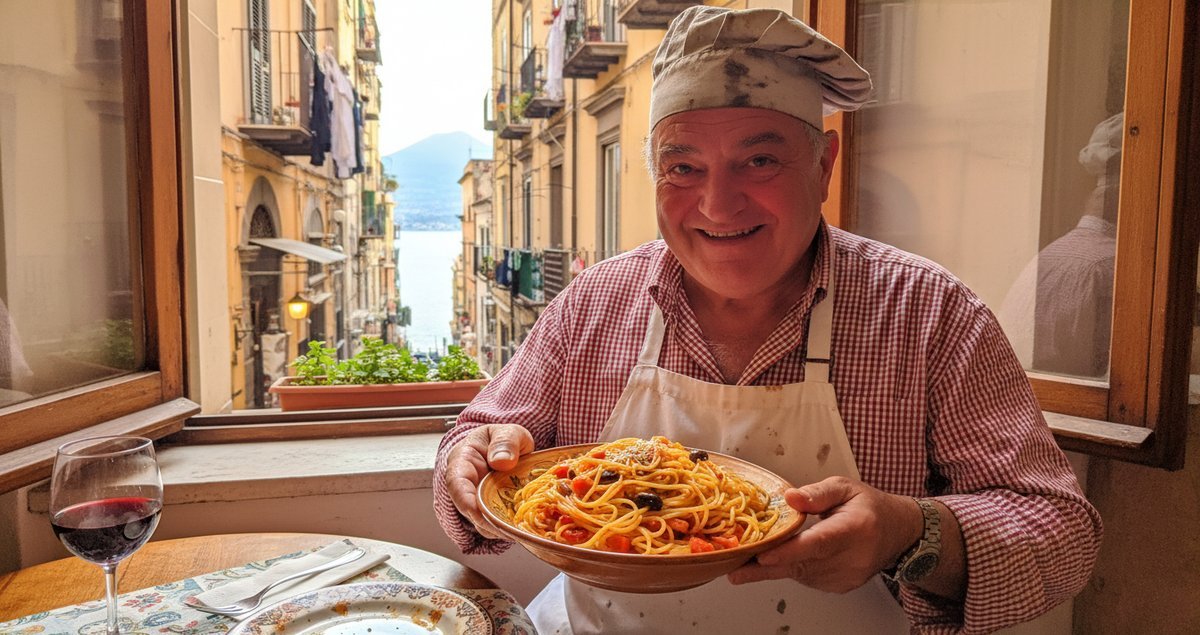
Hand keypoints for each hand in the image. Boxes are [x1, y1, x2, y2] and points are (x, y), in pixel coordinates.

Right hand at [444, 424, 534, 538]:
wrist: (508, 448)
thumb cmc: (503, 439)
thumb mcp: (507, 432)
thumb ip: (505, 441)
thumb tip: (502, 461)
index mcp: (462, 464)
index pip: (456, 484)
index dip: (466, 501)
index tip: (480, 514)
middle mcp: (467, 488)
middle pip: (470, 512)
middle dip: (489, 523)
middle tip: (512, 530)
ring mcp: (480, 503)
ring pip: (484, 524)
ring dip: (502, 529)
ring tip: (523, 531)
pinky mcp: (493, 514)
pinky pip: (498, 526)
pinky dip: (510, 529)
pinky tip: (526, 529)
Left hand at [728, 476, 921, 592]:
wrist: (898, 533)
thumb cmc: (869, 506)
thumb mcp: (845, 487)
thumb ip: (817, 493)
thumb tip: (789, 498)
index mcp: (856, 528)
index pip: (819, 543)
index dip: (790, 551)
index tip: (763, 555)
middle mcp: (853, 557)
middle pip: (804, 564)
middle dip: (766, 567)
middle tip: (734, 570)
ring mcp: (847, 576)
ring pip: (802, 574)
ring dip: (775, 567)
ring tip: (745, 561)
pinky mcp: (840, 586)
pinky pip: (807, 578)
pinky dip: (791, 568)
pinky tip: (781, 558)